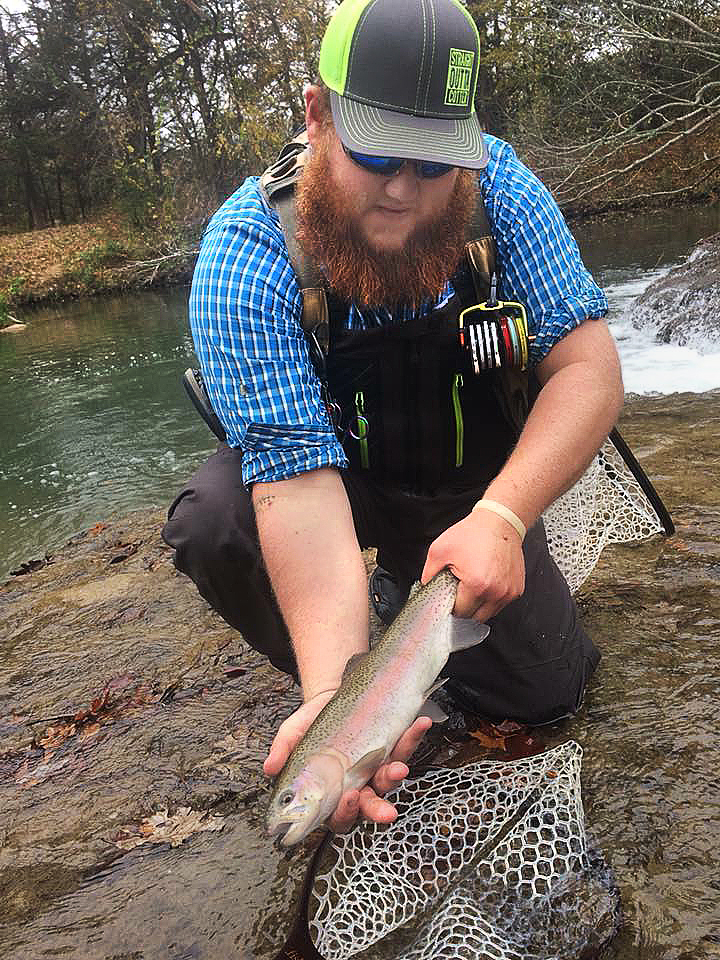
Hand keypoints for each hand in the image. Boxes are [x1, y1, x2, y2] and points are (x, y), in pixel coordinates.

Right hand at [264, 690, 431, 832]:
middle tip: (388, 812)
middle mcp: (359, 785)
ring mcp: (378, 767)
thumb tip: (269, 768)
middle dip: (379, 810)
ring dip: (396, 775)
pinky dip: (413, 737)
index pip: (339, 815)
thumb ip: (282, 751)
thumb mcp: (293, 734)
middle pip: (370, 806)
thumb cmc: (311, 723)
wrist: (332, 694)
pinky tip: (418, 724)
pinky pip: (405, 747)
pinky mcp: (393, 746)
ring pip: (390, 780)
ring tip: (400, 767)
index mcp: (333, 792)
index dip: (345, 813)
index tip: (349, 798)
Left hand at [421, 507, 524, 620]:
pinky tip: (485, 582)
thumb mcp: (440, 550)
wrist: (500, 522)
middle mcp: (496, 592)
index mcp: (477, 585)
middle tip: (460, 590)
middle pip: (475, 617)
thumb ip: (428, 574)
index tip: (449, 596)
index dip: (451, 605)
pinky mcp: (517, 589)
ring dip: (479, 605)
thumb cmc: (473, 534)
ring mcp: (508, 592)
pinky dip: (491, 599)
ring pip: (489, 613)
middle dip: (465, 607)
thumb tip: (426, 589)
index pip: (460, 613)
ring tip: (473, 584)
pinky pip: (500, 604)